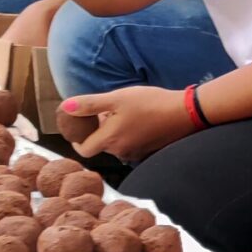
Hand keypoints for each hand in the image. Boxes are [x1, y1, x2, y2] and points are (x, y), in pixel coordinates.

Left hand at [60, 86, 193, 162]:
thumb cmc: (151, 103)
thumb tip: (65, 107)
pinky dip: (128, 135)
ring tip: (123, 112)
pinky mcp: (148, 152)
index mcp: (110, 139)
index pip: (84, 150)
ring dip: (113, 132)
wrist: (185, 112)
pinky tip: (138, 119)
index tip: (78, 128)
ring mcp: (135, 154)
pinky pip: (130, 146)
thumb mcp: (117, 98)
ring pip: (116, 145)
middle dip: (98, 131)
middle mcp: (121, 152)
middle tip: (104, 112)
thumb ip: (90, 104)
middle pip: (100, 146)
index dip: (77, 139)